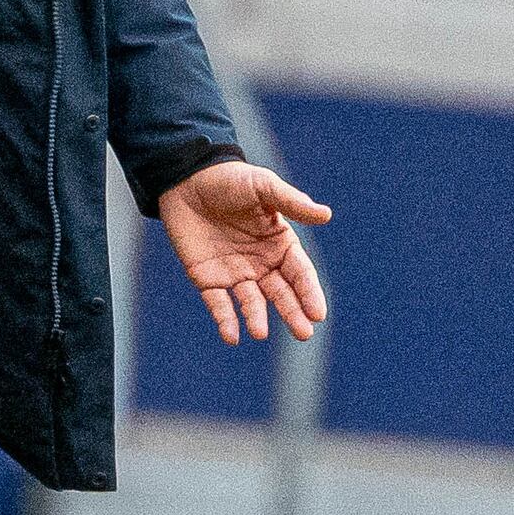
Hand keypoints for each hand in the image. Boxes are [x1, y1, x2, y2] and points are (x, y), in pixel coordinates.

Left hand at [157, 156, 330, 345]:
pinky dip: (225, 320)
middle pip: (281, 293)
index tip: (318, 313)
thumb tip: (326, 214)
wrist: (187, 178)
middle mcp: (261, 263)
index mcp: (280, 244)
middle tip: (303, 333)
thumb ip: (292, 203)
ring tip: (260, 332)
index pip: (300, 273)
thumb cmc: (230, 179)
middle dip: (292, 313)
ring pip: (251, 302)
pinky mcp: (207, 279)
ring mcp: (235, 273)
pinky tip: (231, 336)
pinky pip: (218, 303)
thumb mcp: (263, 187)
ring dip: (256, 317)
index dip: (309, 292)